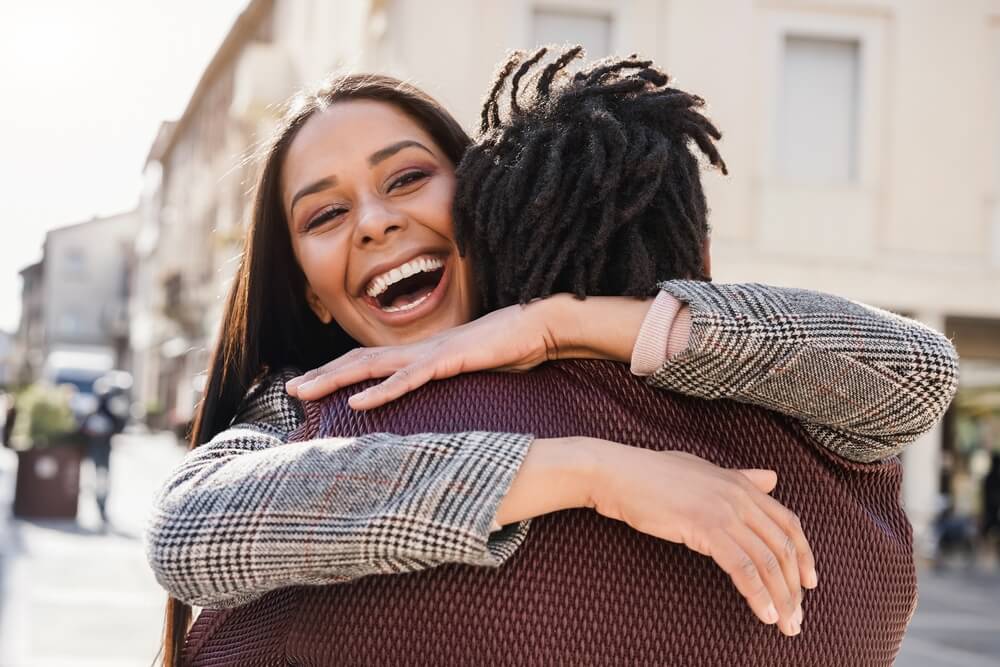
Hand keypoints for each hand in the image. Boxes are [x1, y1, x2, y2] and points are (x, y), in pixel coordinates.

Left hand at [286, 302, 559, 408]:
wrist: (538, 327)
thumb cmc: (509, 348)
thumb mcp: (472, 371)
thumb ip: (451, 380)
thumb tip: (440, 400)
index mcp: (421, 353)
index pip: (371, 362)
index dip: (339, 372)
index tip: (313, 387)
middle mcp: (418, 349)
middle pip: (359, 361)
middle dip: (323, 375)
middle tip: (290, 390)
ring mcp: (431, 353)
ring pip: (372, 366)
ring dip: (334, 379)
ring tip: (303, 391)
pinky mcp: (448, 360)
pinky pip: (408, 378)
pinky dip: (380, 391)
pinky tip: (356, 403)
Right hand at [587, 444, 816, 636]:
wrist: (616, 474)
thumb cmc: (651, 475)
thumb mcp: (702, 472)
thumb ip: (739, 478)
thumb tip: (772, 478)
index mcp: (741, 484)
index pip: (788, 523)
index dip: (804, 556)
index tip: (809, 584)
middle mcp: (740, 495)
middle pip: (783, 547)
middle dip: (795, 587)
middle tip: (797, 618)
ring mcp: (724, 510)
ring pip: (767, 561)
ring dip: (781, 598)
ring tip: (785, 625)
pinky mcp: (706, 527)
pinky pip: (743, 567)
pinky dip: (757, 594)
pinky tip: (763, 613)